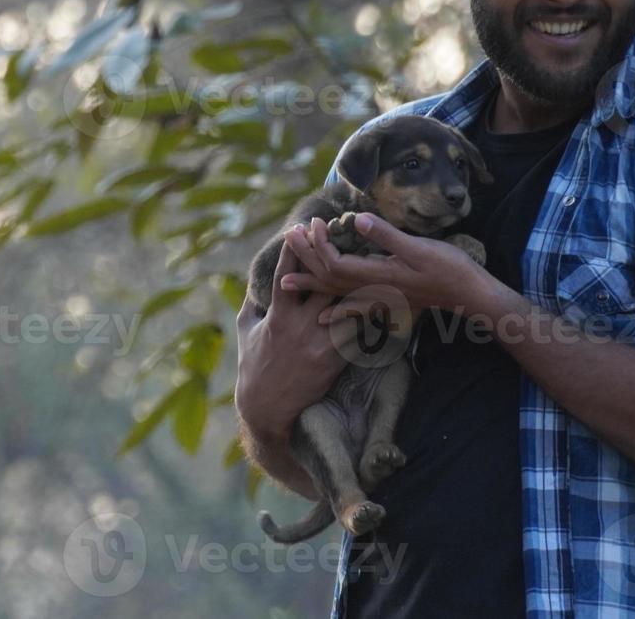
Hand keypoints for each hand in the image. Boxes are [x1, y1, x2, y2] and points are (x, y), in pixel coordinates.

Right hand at [234, 229, 359, 438]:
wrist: (268, 408)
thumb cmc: (252, 366)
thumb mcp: (246, 330)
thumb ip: (252, 305)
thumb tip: (254, 283)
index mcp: (277, 316)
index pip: (285, 275)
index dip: (293, 250)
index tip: (300, 227)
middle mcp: (300, 326)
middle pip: (323, 284)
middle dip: (333, 258)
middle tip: (347, 233)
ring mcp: (319, 342)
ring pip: (346, 307)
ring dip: (362, 285)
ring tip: (378, 261)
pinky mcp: (335, 359)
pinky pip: (357, 333)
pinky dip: (372, 317)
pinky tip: (388, 302)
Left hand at [291, 213, 497, 316]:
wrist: (468, 295)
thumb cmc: (448, 268)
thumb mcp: (418, 247)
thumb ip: (386, 236)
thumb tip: (357, 220)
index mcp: (377, 274)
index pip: (334, 262)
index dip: (318, 243)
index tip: (312, 223)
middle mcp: (373, 290)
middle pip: (328, 277)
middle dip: (306, 258)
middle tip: (287, 238)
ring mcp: (379, 299)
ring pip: (336, 293)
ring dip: (311, 283)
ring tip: (285, 281)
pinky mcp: (386, 302)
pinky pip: (352, 309)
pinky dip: (334, 309)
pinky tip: (323, 317)